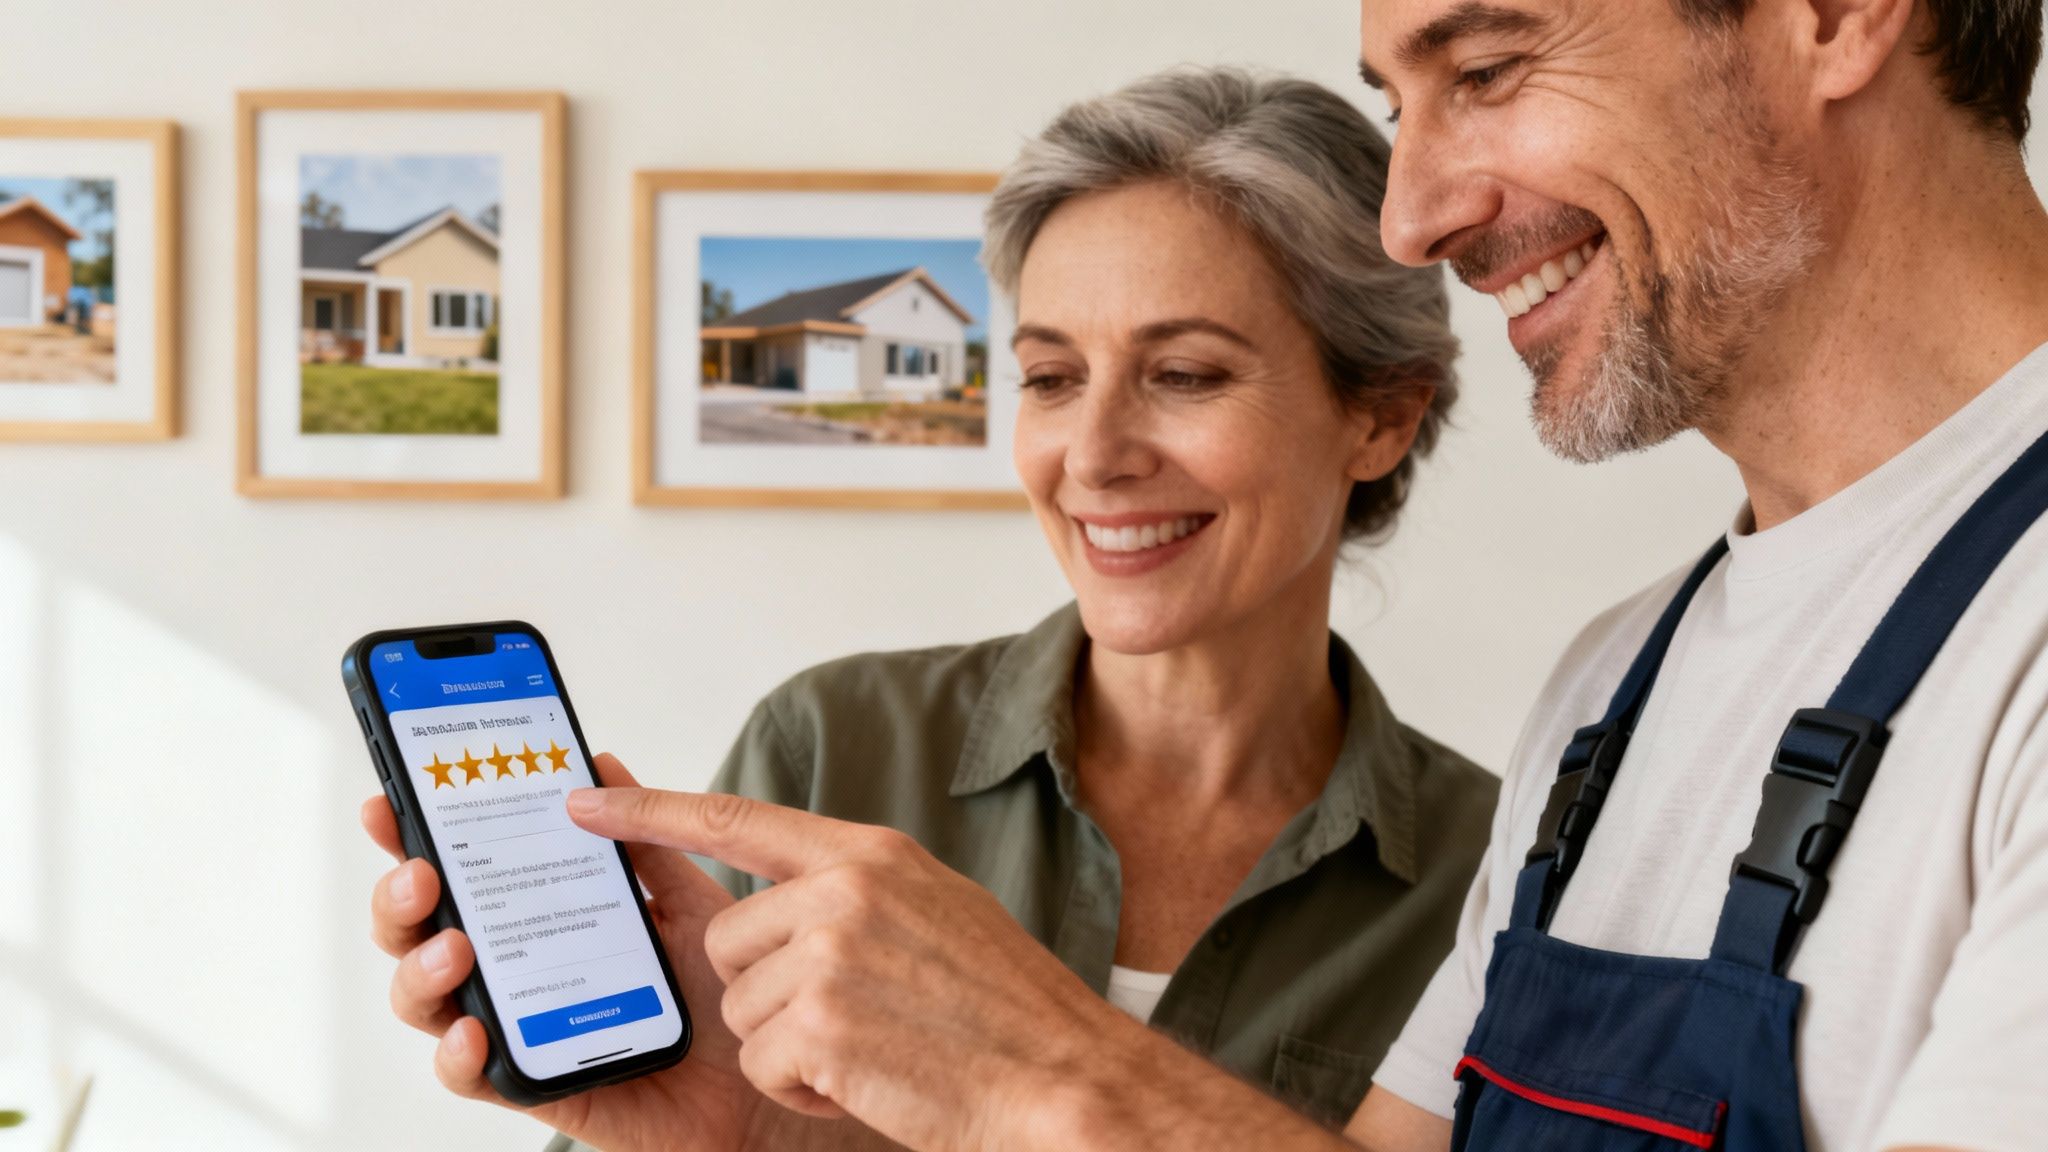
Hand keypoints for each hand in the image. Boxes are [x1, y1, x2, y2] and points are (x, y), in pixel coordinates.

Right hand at [363, 754, 760, 1151]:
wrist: (754, 1075)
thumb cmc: (714, 989)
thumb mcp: (686, 900)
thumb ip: (644, 838)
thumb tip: (598, 763)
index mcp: (537, 913)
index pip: (460, 871)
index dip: (410, 838)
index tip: (387, 804)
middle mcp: (512, 965)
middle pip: (418, 931)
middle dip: (399, 899)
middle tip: (422, 874)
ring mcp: (514, 1024)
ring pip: (426, 1000)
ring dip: (422, 969)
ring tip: (456, 947)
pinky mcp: (530, 1083)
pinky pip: (471, 1075)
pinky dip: (457, 1054)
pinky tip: (474, 1030)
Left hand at [564, 788, 1161, 1151]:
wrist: (1065, 1078)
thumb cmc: (1008, 1010)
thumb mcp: (938, 911)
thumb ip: (860, 893)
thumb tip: (792, 895)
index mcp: (870, 855)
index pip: (736, 820)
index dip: (649, 812)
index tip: (583, 802)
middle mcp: (844, 889)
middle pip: (729, 940)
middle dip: (767, 992)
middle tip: (855, 1015)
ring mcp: (829, 952)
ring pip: (741, 1008)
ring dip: (792, 1047)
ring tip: (875, 1048)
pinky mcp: (817, 1020)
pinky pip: (762, 1063)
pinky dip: (805, 1089)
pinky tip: (870, 1080)